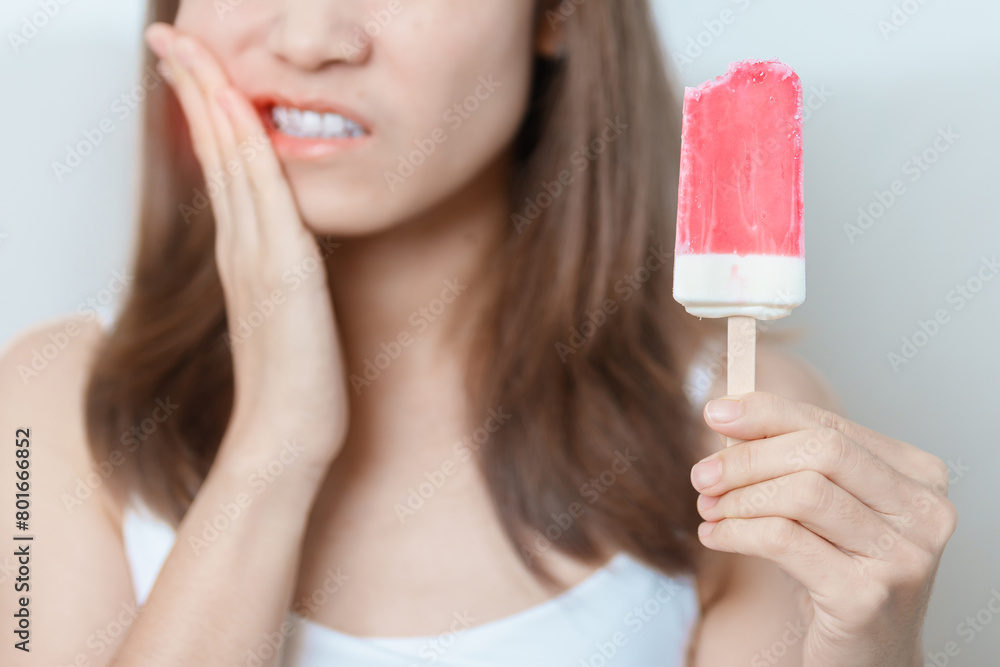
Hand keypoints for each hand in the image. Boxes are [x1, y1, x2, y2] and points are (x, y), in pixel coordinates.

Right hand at [144, 23, 349, 481]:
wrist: (288, 438)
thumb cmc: (294, 385)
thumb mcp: (290, 314)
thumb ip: (283, 274)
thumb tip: (293, 247)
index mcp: (244, 253)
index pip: (223, 166)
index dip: (206, 112)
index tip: (191, 68)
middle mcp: (243, 248)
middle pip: (216, 151)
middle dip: (196, 88)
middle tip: (169, 38)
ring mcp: (257, 258)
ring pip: (232, 163)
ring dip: (212, 100)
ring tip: (187, 51)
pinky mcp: (283, 274)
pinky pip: (263, 195)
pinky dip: (247, 148)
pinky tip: (237, 111)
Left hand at [691, 392, 956, 665]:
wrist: (869, 656)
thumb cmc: (840, 571)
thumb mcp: (823, 508)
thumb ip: (791, 459)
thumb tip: (726, 412)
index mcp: (919, 477)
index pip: (832, 425)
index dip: (768, 414)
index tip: (716, 412)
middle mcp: (923, 513)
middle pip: (820, 452)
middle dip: (749, 458)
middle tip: (703, 474)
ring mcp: (901, 557)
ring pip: (802, 493)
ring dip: (739, 498)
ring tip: (709, 508)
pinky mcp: (866, 597)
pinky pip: (783, 541)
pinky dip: (736, 532)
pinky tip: (714, 535)